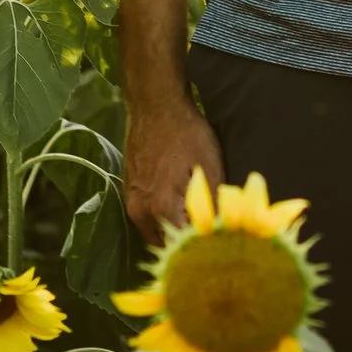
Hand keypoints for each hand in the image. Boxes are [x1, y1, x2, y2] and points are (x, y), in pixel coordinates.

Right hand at [124, 90, 222, 245]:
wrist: (155, 104)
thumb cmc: (186, 132)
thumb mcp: (209, 165)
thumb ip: (213, 202)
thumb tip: (222, 229)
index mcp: (161, 208)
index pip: (182, 246)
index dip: (201, 246)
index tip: (217, 244)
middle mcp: (141, 212)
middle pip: (166, 244)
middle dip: (185, 243)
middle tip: (209, 236)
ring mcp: (132, 202)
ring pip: (155, 232)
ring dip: (173, 231)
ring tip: (197, 222)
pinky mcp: (129, 191)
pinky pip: (147, 218)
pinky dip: (163, 219)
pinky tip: (181, 207)